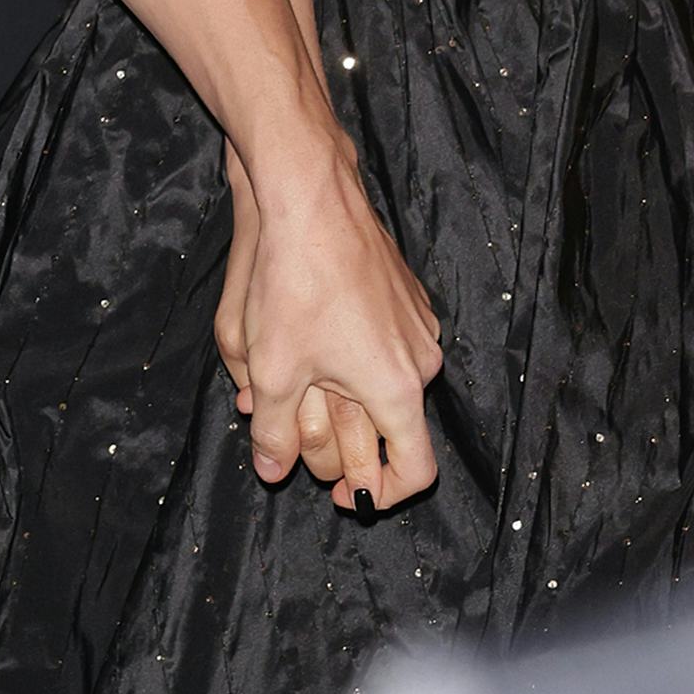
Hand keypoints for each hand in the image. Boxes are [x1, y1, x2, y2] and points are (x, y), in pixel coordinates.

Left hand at [217, 134, 441, 510]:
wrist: (312, 196)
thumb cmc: (295, 283)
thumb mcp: (272, 368)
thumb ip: (273, 431)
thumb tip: (271, 474)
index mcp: (399, 388)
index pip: (417, 471)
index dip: (382, 494)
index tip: (345, 496)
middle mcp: (421, 358)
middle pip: (396, 425)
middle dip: (348, 440)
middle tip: (298, 434)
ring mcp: (418, 321)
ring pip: (386, 379)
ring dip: (345, 394)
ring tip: (293, 378)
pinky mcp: (404, 291)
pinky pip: (385, 341)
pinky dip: (352, 353)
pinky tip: (307, 334)